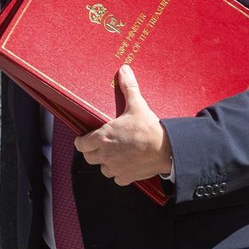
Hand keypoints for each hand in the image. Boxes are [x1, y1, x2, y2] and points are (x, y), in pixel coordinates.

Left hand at [75, 63, 173, 185]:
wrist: (166, 149)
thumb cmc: (148, 128)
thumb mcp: (137, 104)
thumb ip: (128, 87)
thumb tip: (124, 70)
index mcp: (102, 137)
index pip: (81, 144)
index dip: (81, 141)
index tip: (84, 139)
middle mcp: (105, 155)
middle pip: (89, 157)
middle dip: (92, 151)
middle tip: (100, 145)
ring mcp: (115, 167)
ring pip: (102, 169)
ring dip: (105, 162)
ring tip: (114, 154)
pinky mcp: (126, 177)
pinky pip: (117, 178)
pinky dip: (119, 173)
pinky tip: (125, 165)